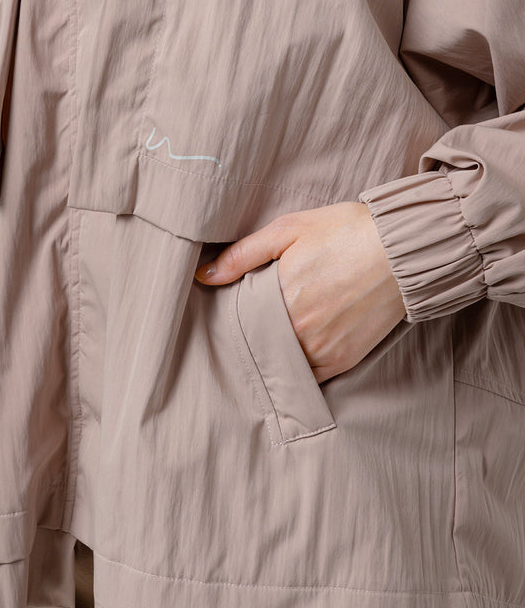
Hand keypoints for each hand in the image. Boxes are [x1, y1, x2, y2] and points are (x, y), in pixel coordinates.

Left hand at [194, 201, 406, 383]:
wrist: (403, 249)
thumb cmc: (346, 232)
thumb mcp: (290, 229)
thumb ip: (243, 254)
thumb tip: (204, 276)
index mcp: (280, 298)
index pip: (240, 320)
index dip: (235, 317)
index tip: (234, 312)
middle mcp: (298, 331)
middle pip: (259, 343)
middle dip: (253, 336)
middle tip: (254, 325)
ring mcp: (322, 350)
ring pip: (282, 363)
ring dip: (275, 355)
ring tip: (275, 337)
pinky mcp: (343, 360)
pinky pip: (310, 378)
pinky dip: (299, 370)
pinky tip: (295, 355)